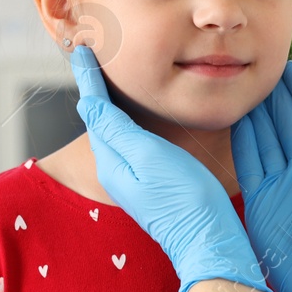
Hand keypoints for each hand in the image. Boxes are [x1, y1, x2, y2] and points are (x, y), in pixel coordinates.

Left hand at [69, 44, 275, 291]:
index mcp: (112, 160)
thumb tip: (87, 103)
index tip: (81, 50)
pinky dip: (128, 119)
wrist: (210, 242)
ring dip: (109, 102)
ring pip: (114, 130)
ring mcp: (134, 179)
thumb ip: (117, 130)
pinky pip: (132, 142)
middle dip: (93, 86)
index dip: (88, 76)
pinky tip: (137, 114)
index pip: (93, 108)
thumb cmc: (185, 200)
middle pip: (99, 118)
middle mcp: (118, 170)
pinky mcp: (152, 184)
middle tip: (90, 55)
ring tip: (108, 77)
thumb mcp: (148, 157)